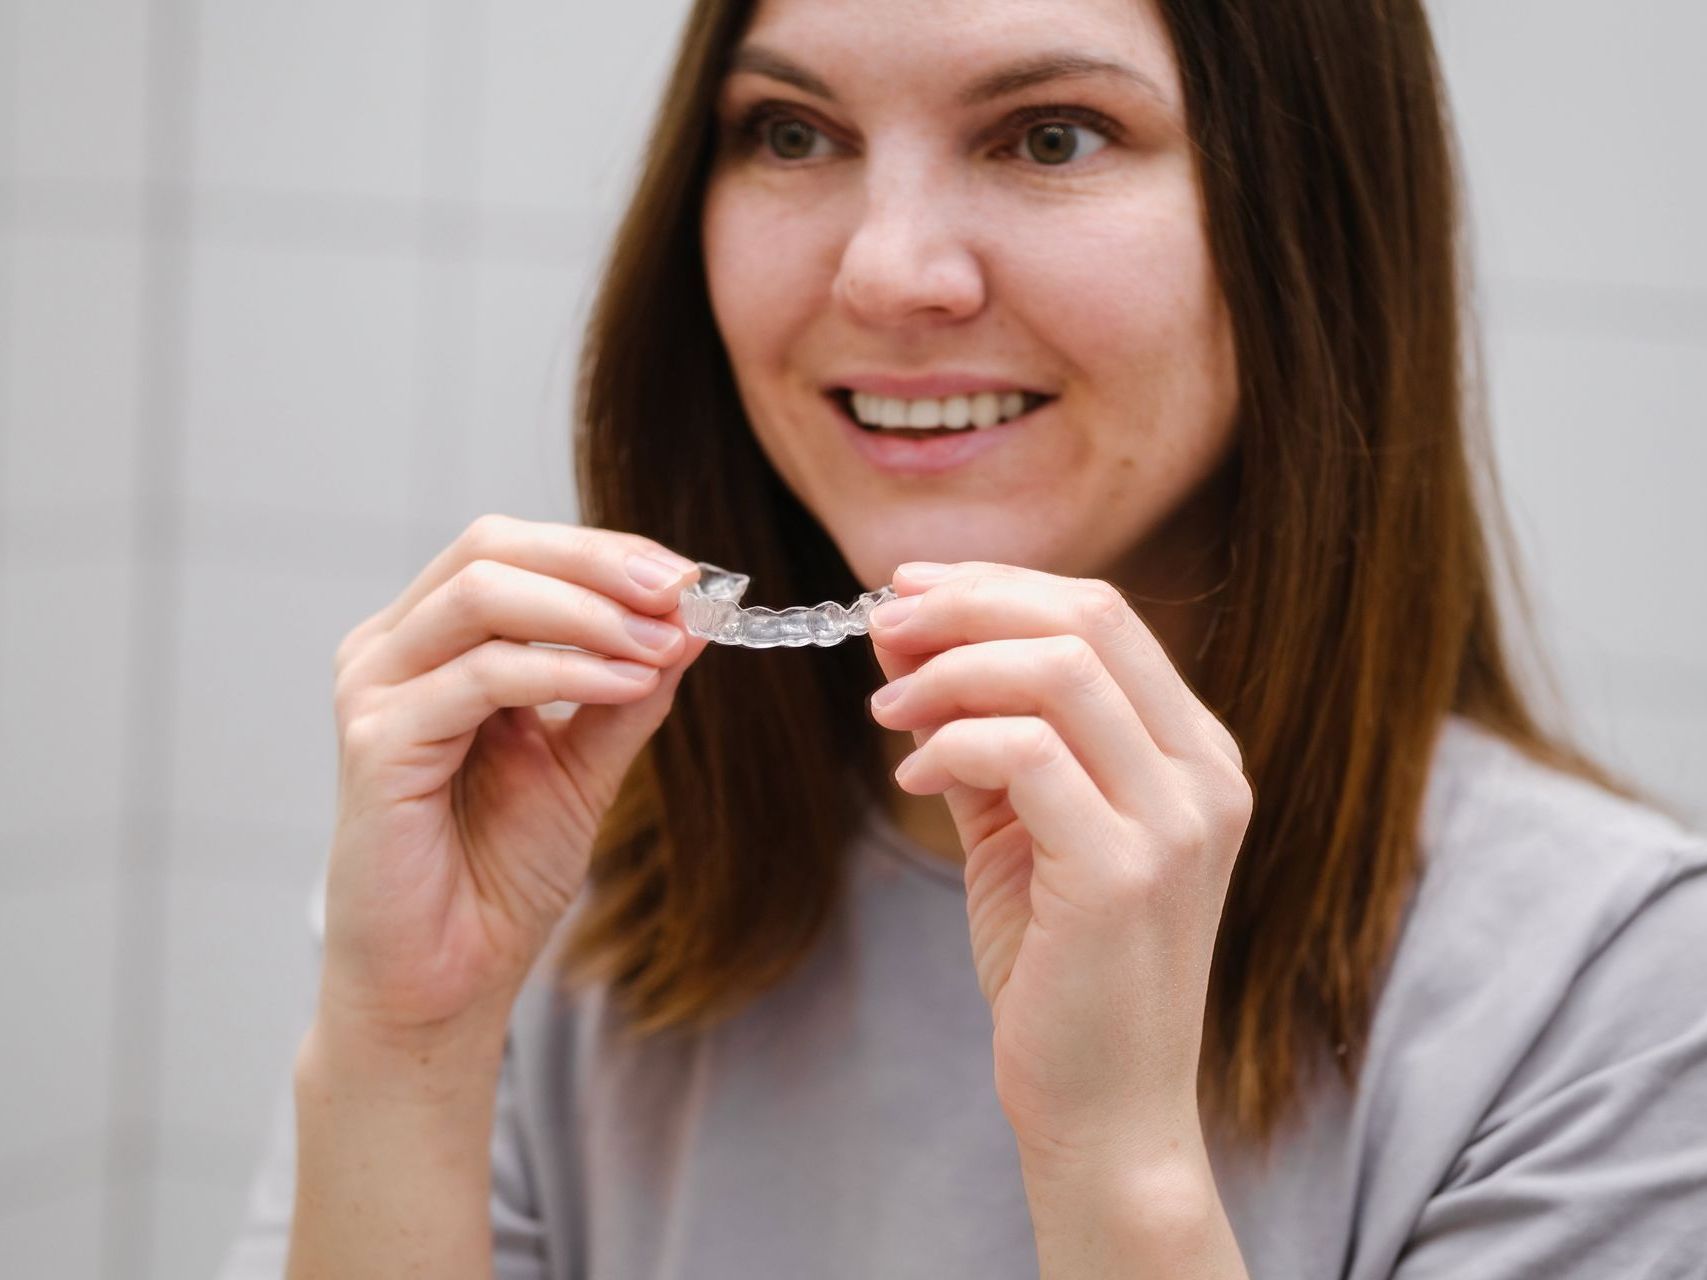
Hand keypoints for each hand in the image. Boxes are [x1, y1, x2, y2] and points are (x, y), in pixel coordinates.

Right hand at [322, 515, 708, 1043]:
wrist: (446, 980)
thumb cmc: (497, 875)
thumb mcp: (584, 764)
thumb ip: (626, 690)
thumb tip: (690, 620)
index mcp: (432, 643)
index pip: (516, 550)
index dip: (606, 550)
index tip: (694, 579)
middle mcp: (390, 651)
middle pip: (492, 548)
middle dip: (599, 561)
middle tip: (684, 591)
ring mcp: (375, 691)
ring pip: (483, 595)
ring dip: (591, 611)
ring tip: (667, 643)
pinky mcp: (376, 743)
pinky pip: (481, 676)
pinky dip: (565, 670)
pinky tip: (628, 684)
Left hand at [866, 561, 1250, 1174]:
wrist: (1103, 1110)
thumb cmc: (1059, 969)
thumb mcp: (1020, 826)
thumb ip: (980, 729)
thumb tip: (906, 632)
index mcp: (1193, 752)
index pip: (1102, 612)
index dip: (995, 585)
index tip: (907, 590)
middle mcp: (1203, 774)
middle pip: (1088, 618)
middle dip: (966, 604)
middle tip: (881, 626)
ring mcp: (1176, 822)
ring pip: (1060, 671)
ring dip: (950, 671)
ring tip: (887, 711)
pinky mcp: (1124, 873)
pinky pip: (1026, 753)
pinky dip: (952, 744)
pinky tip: (912, 777)